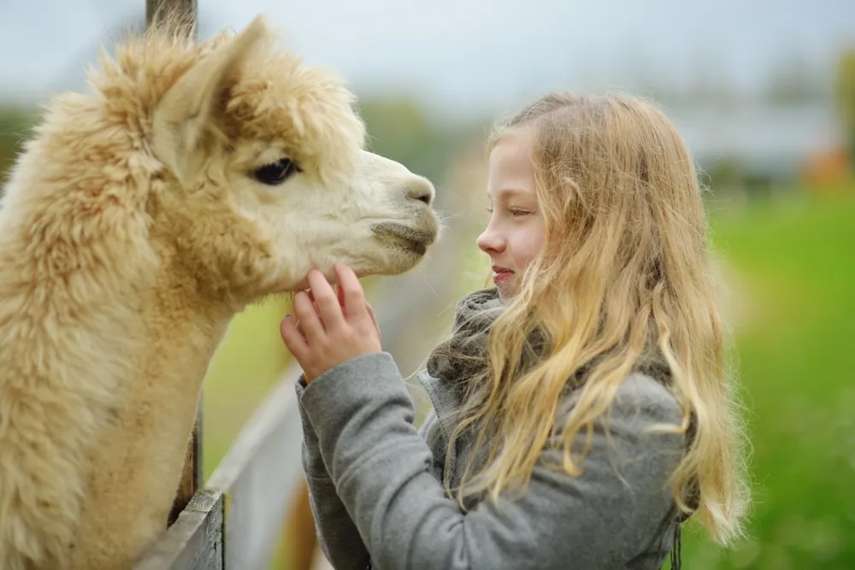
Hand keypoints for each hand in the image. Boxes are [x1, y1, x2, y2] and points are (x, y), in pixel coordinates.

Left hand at [280, 264, 381, 382]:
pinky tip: (290, 317)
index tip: (339, 267)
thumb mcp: (374, 338)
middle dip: (317, 280)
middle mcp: (340, 335)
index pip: (353, 294)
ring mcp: (321, 347)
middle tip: (313, 273)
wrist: (357, 399)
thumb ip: (365, 314)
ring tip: (301, 293)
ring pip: (304, 313)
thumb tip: (349, 292)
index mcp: (360, 328)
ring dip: (300, 298)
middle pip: (325, 299)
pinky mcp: (306, 359)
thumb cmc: (365, 365)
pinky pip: (289, 336)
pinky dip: (286, 323)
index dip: (345, 276)